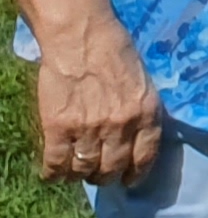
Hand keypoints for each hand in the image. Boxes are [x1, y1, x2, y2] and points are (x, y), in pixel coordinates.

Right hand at [29, 17, 162, 186]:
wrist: (82, 36)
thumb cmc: (115, 53)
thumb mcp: (143, 83)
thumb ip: (141, 112)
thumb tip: (137, 139)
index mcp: (146, 114)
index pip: (145, 158)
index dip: (135, 175)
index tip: (128, 181)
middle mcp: (121, 126)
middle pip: (112, 169)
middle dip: (105, 177)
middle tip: (97, 174)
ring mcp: (89, 128)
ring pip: (84, 169)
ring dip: (79, 176)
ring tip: (76, 172)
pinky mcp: (59, 126)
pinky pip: (56, 163)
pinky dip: (53, 174)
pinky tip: (52, 174)